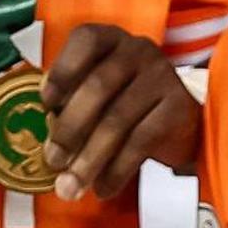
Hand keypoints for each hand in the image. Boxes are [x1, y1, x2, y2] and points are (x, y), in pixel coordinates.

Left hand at [43, 24, 199, 201]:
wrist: (182, 124)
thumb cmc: (128, 105)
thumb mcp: (99, 95)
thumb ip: (72, 105)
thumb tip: (49, 142)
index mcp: (111, 40)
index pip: (86, 40)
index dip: (62, 70)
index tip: (46, 104)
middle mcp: (138, 49)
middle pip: (99, 86)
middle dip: (70, 128)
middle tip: (53, 160)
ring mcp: (162, 75)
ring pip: (118, 119)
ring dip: (89, 159)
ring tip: (71, 186)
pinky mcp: (179, 107)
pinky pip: (142, 141)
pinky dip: (117, 170)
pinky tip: (103, 188)